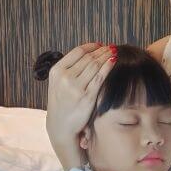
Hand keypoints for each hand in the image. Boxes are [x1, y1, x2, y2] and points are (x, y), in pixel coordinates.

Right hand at [46, 43, 115, 170]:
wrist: (60, 125)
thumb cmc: (62, 102)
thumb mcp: (58, 82)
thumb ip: (69, 68)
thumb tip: (88, 52)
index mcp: (56, 71)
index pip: (77, 52)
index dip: (91, 46)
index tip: (100, 45)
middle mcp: (65, 77)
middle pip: (88, 57)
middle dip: (101, 50)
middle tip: (111, 47)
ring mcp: (76, 87)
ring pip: (95, 65)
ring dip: (106, 56)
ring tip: (114, 52)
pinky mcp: (87, 97)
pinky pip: (100, 77)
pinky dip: (108, 66)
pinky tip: (114, 61)